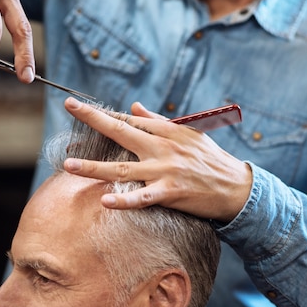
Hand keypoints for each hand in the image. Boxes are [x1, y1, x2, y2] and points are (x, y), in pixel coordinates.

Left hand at [62, 98, 252, 222]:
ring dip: (94, 167)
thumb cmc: (210, 160)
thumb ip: (157, 121)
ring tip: (69, 164)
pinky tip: (106, 201)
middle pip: (121, 131)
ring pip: (122, 168)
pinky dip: (125, 200)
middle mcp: (162, 147)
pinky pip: (143, 197)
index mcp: (166, 131)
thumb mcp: (188, 133)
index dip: (102, 113)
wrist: (237, 188)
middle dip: (93, 118)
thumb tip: (134, 107)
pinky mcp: (171, 192)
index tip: (78, 105)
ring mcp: (165, 170)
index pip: (128, 119)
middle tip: (70, 106)